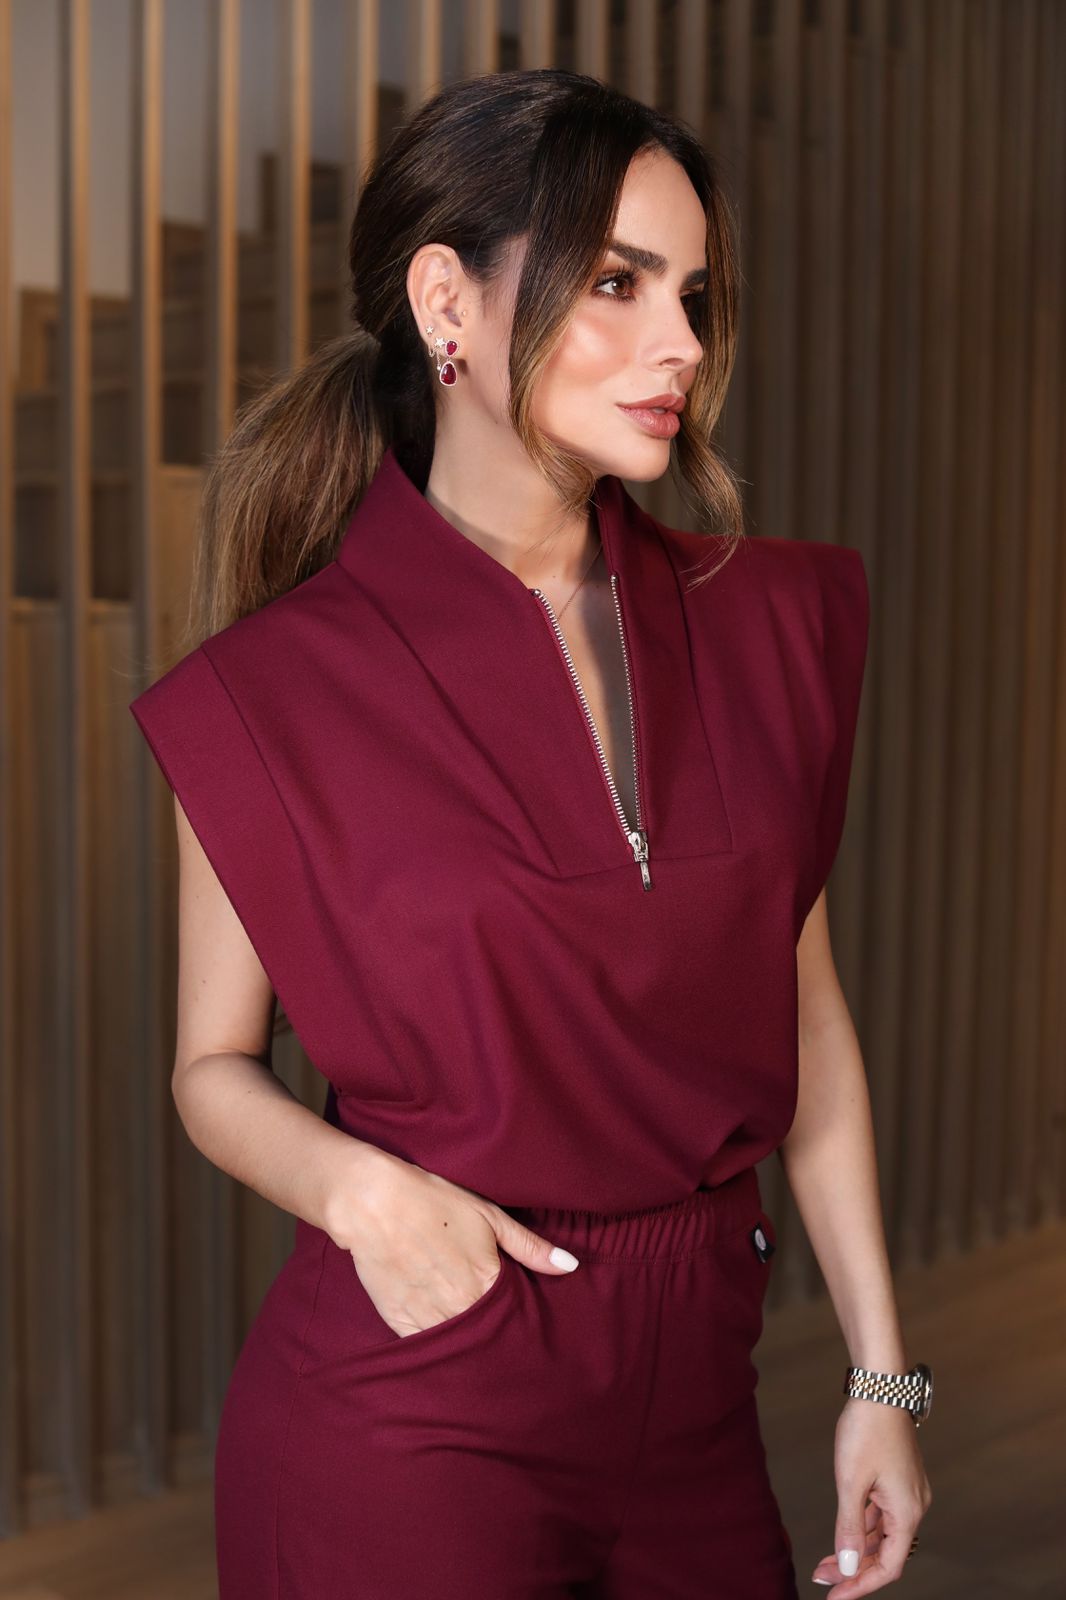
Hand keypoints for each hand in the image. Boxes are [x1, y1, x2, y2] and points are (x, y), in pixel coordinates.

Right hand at [327, 1147, 580, 1337]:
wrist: (372, 1203)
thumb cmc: (433, 1201)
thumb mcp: (488, 1215)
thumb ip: (530, 1246)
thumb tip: (570, 1266)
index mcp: (486, 1282)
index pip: (515, 1318)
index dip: (521, 1323)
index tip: (529, 1328)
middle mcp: (459, 1307)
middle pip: (487, 1337)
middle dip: (497, 1339)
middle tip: (507, 1342)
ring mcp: (427, 1317)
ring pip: (458, 1346)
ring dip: (468, 1345)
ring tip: (477, 1341)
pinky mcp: (398, 1322)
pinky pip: (426, 1346)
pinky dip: (437, 1345)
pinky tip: (444, 1338)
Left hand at [810, 1398, 931, 1593]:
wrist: (880, 1386)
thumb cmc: (866, 1429)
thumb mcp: (851, 1482)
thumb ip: (850, 1528)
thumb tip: (849, 1567)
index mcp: (908, 1512)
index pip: (890, 1566)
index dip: (862, 1584)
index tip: (835, 1596)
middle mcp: (914, 1505)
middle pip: (887, 1553)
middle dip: (855, 1568)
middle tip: (824, 1578)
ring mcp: (908, 1491)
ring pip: (883, 1534)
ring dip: (857, 1548)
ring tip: (826, 1561)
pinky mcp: (899, 1479)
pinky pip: (883, 1515)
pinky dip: (863, 1527)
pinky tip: (844, 1531)